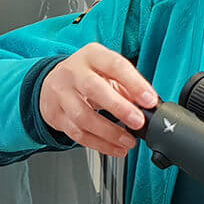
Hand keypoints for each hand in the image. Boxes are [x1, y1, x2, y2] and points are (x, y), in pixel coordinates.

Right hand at [39, 44, 160, 157]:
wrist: (54, 82)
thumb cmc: (87, 75)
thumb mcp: (106, 71)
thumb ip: (127, 86)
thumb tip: (148, 106)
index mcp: (91, 56)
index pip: (114, 65)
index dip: (134, 83)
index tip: (150, 100)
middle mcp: (73, 72)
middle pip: (94, 89)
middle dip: (119, 108)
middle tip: (138, 122)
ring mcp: (61, 94)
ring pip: (83, 117)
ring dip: (110, 133)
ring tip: (129, 141)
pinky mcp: (55, 115)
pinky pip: (78, 134)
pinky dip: (100, 144)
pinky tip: (115, 148)